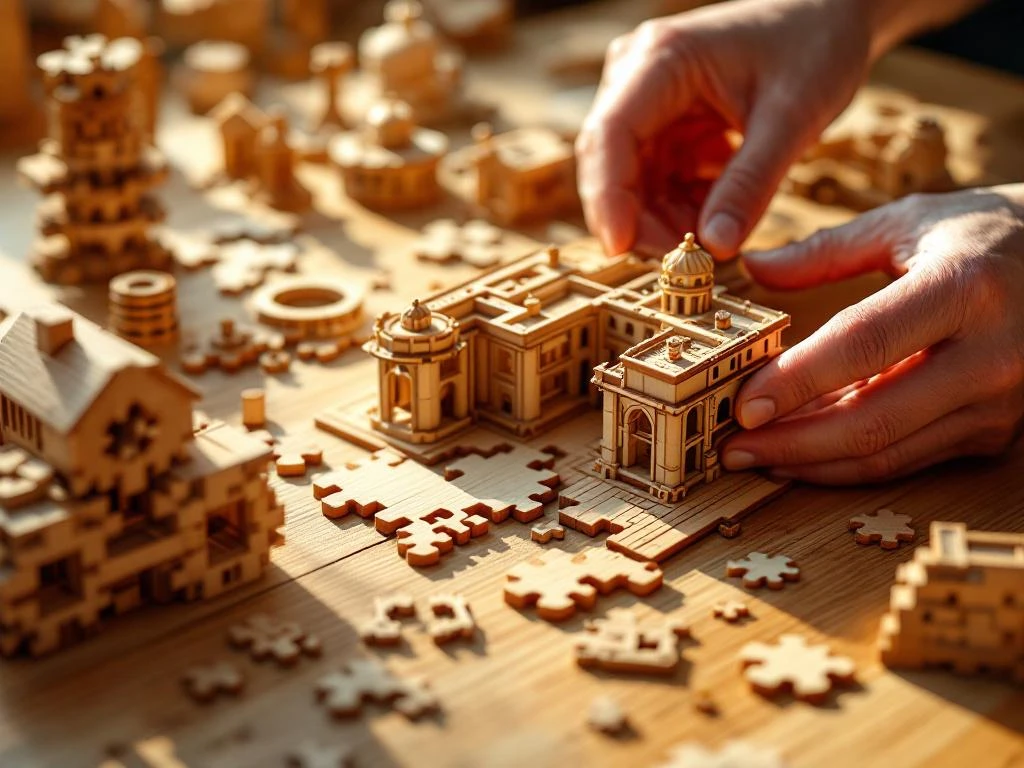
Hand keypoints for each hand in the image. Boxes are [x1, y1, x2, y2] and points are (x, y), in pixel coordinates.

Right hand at [576, 0, 873, 257]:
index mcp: (660, 60)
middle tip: (681, 262)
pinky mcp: (664, 122)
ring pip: (633, 179)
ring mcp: (647, 100)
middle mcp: (638, 77)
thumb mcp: (793, 118)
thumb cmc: (816, 45)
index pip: (609, 136)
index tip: (622, 248)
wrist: (832, 17)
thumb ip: (752, 185)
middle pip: (611, 163)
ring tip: (716, 236)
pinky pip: (657, 177)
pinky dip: (681, 204)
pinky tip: (720, 214)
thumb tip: (716, 248)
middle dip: (640, 217)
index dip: (608, 197)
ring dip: (664, 216)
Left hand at [722, 185, 1023, 483]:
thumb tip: (753, 266)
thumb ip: (826, 250)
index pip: (863, 345)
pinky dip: (851, 463)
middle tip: (732, 448)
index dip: (796, 381)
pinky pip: (910, 459)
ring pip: (890, 453)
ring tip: (757, 457)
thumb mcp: (909, 222)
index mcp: (964, 288)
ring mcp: (999, 403)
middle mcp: (991, 354)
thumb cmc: (984, 235)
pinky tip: (805, 455)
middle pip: (873, 419)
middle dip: (792, 442)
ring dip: (813, 463)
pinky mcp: (997, 432)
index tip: (741, 406)